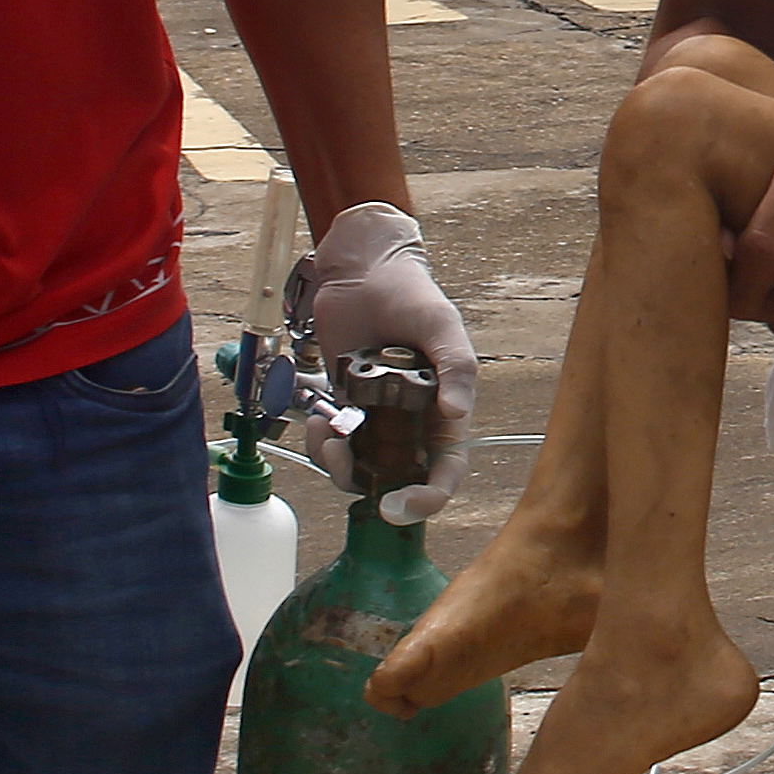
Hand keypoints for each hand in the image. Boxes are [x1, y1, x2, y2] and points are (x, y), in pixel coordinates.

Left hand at [296, 202, 477, 522]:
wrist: (363, 268)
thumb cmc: (411, 294)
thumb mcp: (441, 325)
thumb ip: (456, 368)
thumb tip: (457, 414)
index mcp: (444, 410)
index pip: (445, 469)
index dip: (429, 497)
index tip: (400, 505)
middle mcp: (412, 421)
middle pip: (397, 478)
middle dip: (371, 483)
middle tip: (343, 458)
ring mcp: (375, 416)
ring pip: (358, 467)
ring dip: (337, 462)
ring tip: (325, 430)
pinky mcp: (343, 405)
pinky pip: (331, 442)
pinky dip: (320, 440)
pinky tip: (316, 417)